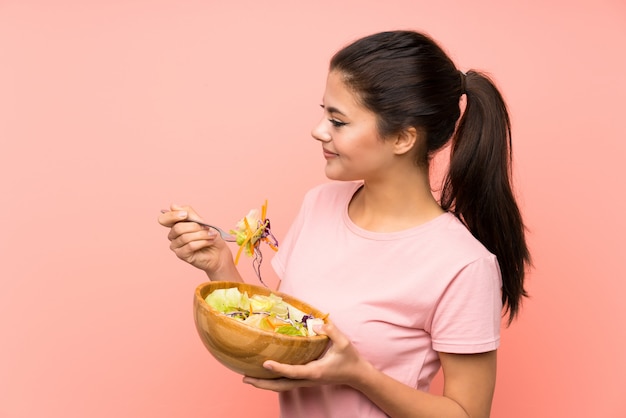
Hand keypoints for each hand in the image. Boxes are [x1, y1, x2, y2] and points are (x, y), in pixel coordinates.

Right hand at [158, 204, 238, 278]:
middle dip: (195, 226)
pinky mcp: (181, 255)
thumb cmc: (210, 235)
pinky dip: (202, 242)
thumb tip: (172, 206)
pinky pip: (190, 246)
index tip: (185, 215)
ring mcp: (176, 246)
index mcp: (175, 224)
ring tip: (211, 235)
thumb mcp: (201, 221)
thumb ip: (188, 213)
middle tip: (207, 227)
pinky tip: (209, 241)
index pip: (164, 219)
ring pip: (185, 237)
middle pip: (177, 228)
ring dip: (201, 235)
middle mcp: (173, 235)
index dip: (172, 216)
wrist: (219, 251)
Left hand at [242, 320, 369, 391]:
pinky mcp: (307, 379)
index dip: (279, 368)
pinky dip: (274, 381)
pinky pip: (287, 382)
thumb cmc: (350, 359)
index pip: (294, 371)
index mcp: (316, 371)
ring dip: (265, 384)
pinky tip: (265, 375)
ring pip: (282, 386)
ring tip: (248, 378)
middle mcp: (308, 379)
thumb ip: (331, 331)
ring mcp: (307, 381)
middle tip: (245, 378)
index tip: (265, 364)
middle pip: (282, 386)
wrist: (357, 375)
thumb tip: (315, 323)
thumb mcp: (343, 343)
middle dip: (263, 383)